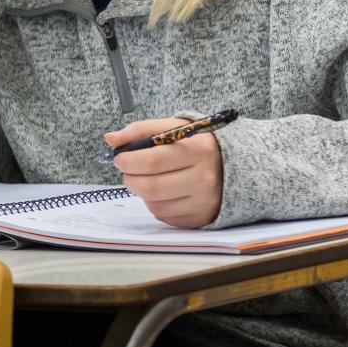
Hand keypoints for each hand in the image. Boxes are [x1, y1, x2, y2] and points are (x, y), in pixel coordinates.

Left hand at [106, 118, 223, 228]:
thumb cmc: (198, 144)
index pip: (153, 160)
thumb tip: (111, 139)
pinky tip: (165, 192)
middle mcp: (205, 178)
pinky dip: (157, 204)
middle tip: (129, 171)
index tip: (120, 158)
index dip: (129, 161)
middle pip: (150, 186)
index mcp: (199, 150)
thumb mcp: (176, 128)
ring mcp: (204, 201)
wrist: (236, 164)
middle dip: (130, 179)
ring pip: (154, 204)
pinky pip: (164, 216)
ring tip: (149, 179)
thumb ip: (143, 130)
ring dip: (143, 192)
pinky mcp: (200, 218)